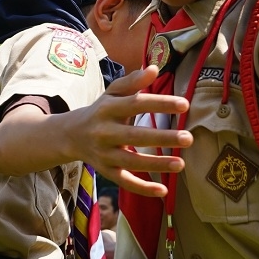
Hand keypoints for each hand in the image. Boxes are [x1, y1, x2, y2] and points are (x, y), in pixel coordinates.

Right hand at [74, 65, 189, 196]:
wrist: (70, 135)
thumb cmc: (101, 110)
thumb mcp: (112, 93)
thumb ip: (133, 81)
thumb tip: (154, 68)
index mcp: (107, 108)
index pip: (136, 104)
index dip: (160, 104)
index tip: (185, 105)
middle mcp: (104, 132)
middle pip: (135, 135)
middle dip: (162, 138)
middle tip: (188, 138)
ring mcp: (104, 154)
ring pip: (131, 161)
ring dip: (156, 164)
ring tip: (181, 164)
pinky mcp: (106, 171)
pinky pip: (125, 181)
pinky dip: (143, 188)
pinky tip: (163, 190)